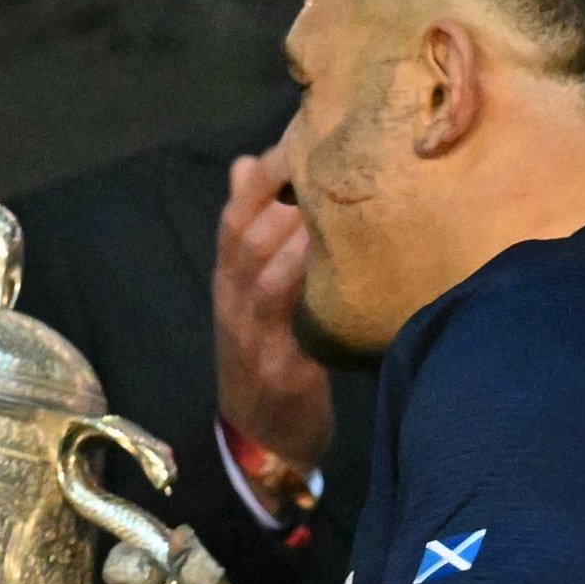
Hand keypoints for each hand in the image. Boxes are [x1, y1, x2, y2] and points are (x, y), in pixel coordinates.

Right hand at [215, 142, 331, 473]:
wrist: (261, 443)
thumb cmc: (263, 357)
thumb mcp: (248, 295)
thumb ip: (251, 233)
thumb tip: (247, 162)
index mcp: (228, 284)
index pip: (232, 220)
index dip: (259, 180)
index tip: (297, 140)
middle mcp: (235, 306)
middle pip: (248, 242)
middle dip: (285, 202)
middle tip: (335, 170)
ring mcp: (257, 341)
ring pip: (270, 281)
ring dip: (304, 244)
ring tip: (343, 214)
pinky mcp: (286, 374)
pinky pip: (303, 332)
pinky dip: (322, 303)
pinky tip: (356, 280)